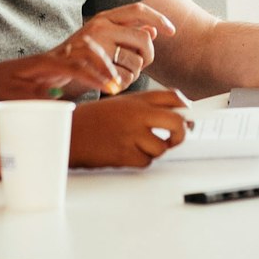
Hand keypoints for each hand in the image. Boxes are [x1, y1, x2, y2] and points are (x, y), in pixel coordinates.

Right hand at [70, 89, 189, 167]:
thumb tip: (179, 121)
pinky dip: (140, 161)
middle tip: (175, 138)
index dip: (186, 108)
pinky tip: (126, 153)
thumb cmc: (95, 119)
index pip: (174, 97)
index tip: (188, 116)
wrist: (70, 131)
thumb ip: (147, 108)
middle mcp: (137, 114)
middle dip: (182, 134)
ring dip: (155, 151)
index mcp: (137, 98)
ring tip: (138, 146)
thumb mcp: (121, 103)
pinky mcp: (125, 153)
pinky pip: (146, 161)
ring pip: (162, 147)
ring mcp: (132, 133)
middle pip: (178, 123)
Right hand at [77, 2, 175, 88]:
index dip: (158, 18)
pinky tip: (110, 89)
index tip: (172, 31)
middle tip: (137, 70)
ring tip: (114, 81)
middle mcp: (99, 26)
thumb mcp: (103, 42)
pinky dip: (115, 86)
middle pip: (143, 40)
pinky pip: (113, 77)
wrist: (44, 71)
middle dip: (146, 59)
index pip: (138, 9)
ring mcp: (90, 43)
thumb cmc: (77, 59)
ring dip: (128, 78)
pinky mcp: (82, 61)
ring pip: (131, 64)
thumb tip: (152, 30)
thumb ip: (126, 35)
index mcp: (104, 18)